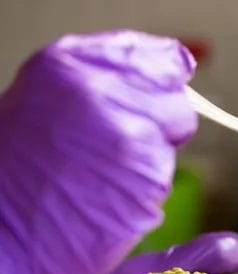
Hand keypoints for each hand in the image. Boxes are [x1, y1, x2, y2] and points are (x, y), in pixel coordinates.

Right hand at [0, 30, 197, 273]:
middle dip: (157, 129)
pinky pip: (162, 183)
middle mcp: (104, 94)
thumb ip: (109, 79)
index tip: (152, 100)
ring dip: (146, 166)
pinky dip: (142, 195)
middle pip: (176, 108)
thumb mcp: (49, 99)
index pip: (162, 61)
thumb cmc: (16, 173)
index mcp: (74, 64)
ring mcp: (129, 138)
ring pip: (170, 149)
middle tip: (112, 152)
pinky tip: (105, 201)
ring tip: (97, 179)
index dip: (163, 85)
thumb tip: (174, 67)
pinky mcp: (145, 181)